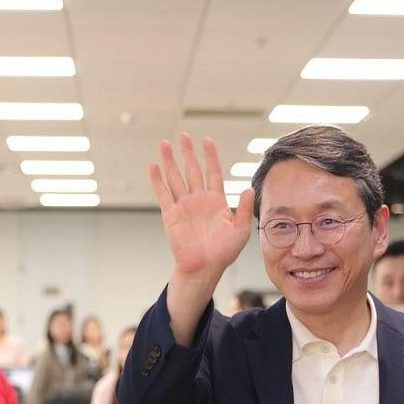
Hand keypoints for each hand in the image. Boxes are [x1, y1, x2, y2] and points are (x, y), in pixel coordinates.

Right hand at [149, 134, 253, 283]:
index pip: (213, 172)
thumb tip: (249, 189)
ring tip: (164, 143)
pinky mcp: (171, 215)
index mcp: (216, 201)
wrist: (204, 268)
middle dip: (187, 153)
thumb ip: (244, 209)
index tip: (207, 140)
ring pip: (176, 178)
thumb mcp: (241, 230)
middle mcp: (199, 200)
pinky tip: (153, 166)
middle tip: (183, 136)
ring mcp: (184, 206)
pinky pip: (163, 194)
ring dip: (170, 161)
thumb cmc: (224, 252)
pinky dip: (157, 180)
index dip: (210, 156)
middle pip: (192, 170)